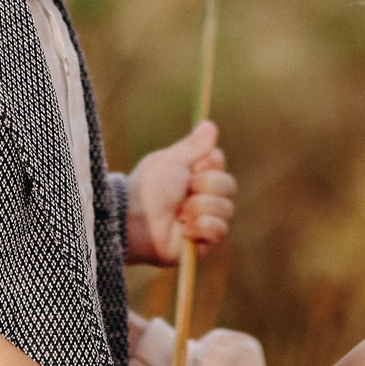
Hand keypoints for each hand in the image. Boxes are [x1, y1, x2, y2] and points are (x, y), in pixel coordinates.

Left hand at [123, 121, 235, 264]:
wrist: (135, 220)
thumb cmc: (149, 188)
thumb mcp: (171, 161)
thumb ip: (194, 145)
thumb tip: (210, 124)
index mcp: (195, 174)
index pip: (219, 162)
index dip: (208, 165)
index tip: (192, 168)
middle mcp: (203, 195)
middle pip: (229, 185)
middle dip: (206, 186)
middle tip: (184, 191)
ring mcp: (206, 219)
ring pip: (226, 208)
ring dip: (199, 208)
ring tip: (179, 213)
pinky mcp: (205, 241)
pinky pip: (220, 229)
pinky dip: (201, 227)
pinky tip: (183, 229)